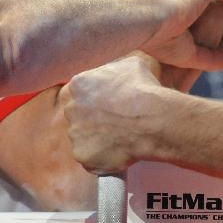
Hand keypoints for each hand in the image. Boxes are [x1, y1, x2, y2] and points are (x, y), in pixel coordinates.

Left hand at [60, 56, 163, 174]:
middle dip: (93, 118)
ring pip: (83, 137)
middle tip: (115, 122)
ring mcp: (74, 133)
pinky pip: (91, 158)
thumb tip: (119, 71)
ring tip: (121, 137)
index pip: (80, 92)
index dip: (95, 99)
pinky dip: (103, 157)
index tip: (110, 105)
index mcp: (79, 84)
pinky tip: (120, 151)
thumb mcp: (132, 64)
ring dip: (97, 138)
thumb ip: (116, 69)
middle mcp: (71, 108)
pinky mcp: (82, 155)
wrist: (151, 120)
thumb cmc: (144, 90)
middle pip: (78, 115)